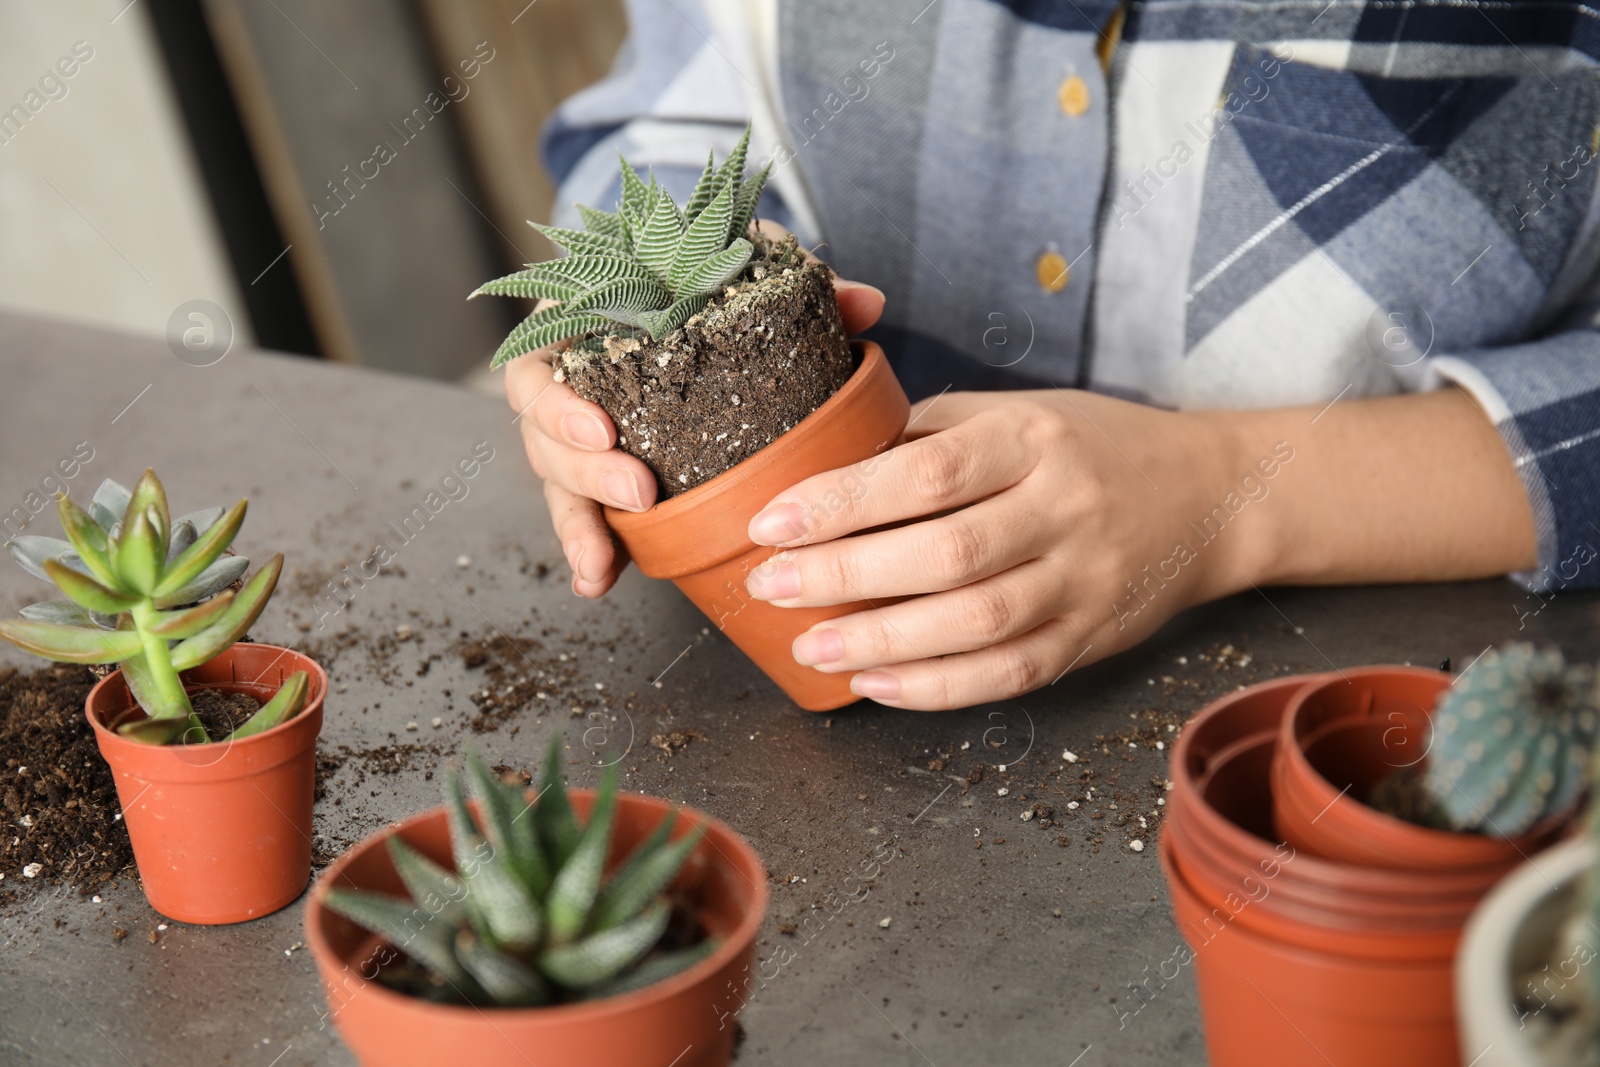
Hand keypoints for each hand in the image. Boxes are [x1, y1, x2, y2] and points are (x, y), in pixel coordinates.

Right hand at [504, 225, 885, 596]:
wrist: (698, 287)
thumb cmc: (705, 271)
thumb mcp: (738, 260)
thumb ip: (790, 273)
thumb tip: (866, 303)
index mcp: (578, 325)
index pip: (538, 368)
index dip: (560, 406)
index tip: (605, 432)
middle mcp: (569, 382)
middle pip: (545, 437)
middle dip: (586, 474)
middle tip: (638, 492)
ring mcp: (583, 432)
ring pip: (559, 483)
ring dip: (580, 526)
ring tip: (601, 564)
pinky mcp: (605, 472)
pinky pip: (587, 513)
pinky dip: (591, 550)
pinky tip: (597, 582)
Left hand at [741, 391, 1257, 709]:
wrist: (1209, 497)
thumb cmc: (1090, 447)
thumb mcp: (1015, 413)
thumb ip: (928, 436)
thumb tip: (823, 467)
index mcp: (1033, 439)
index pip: (928, 471)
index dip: (843, 501)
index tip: (772, 521)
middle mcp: (1065, 508)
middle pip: (945, 552)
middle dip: (844, 575)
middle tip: (771, 586)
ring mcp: (1085, 580)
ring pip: (975, 623)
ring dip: (881, 641)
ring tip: (809, 646)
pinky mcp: (1091, 638)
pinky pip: (1009, 674)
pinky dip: (937, 688)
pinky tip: (876, 684)